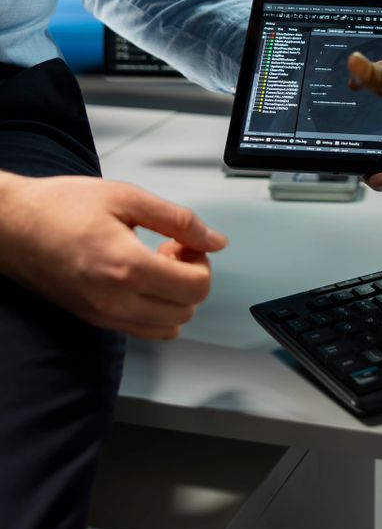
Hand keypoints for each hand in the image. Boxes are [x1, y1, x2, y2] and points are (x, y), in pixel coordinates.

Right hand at [0, 172, 227, 339]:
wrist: (13, 225)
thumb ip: (178, 220)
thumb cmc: (60, 206)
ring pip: (168, 328)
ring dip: (175, 298)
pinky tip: (141, 279)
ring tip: (157, 265)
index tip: (187, 242)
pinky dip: (155, 310)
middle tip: (174, 250)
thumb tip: (213, 240)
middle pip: (186, 311)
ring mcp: (103, 315)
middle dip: (192, 279)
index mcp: (126, 267)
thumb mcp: (127, 197)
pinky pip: (142, 330)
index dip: (202, 262)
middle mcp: (115, 301)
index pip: (195, 287)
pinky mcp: (93, 319)